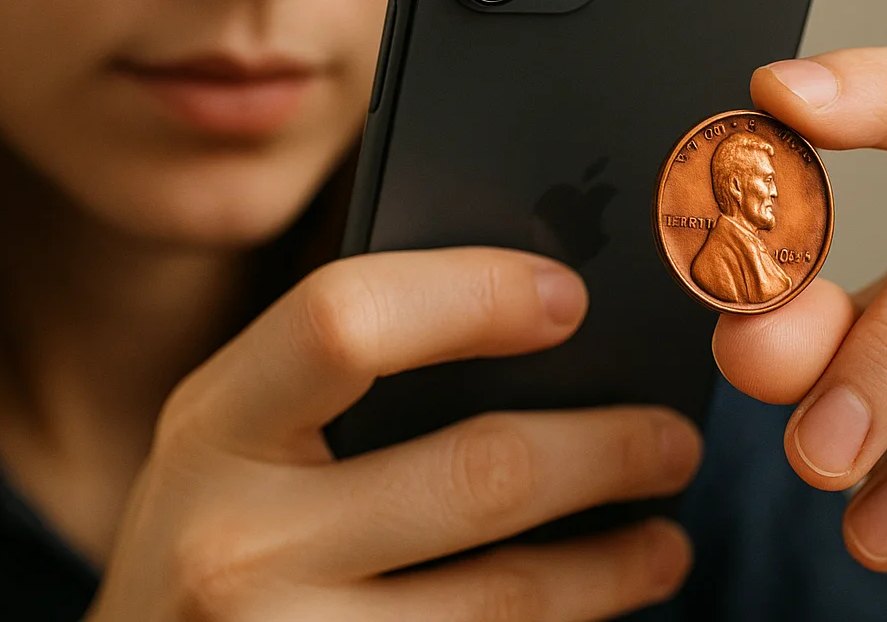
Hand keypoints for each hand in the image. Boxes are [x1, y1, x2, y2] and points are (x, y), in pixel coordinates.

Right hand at [88, 248, 699, 621]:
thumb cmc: (211, 535)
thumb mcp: (233, 436)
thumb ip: (335, 374)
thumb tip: (536, 311)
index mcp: (211, 426)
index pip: (344, 321)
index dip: (473, 295)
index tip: (570, 296)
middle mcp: (234, 546)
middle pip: (476, 472)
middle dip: (608, 448)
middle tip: (674, 437)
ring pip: (509, 597)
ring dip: (615, 563)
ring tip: (664, 537)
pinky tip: (596, 608)